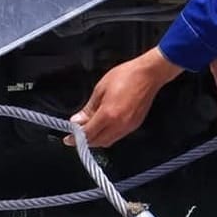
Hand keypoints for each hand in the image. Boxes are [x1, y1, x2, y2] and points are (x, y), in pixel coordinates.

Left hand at [67, 49, 182, 147]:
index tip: (68, 139)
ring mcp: (128, 127)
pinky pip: (118, 136)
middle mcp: (119, 125)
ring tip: (89, 130)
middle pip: (98, 142)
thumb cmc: (124, 76)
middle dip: (86, 140)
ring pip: (108, 141)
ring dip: (97, 139)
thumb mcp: (100, 89)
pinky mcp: (135, 125)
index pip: (88, 134)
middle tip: (77, 134)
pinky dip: (108, 135)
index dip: (76, 138)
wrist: (148, 74)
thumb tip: (78, 120)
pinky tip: (103, 126)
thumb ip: (88, 108)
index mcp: (108, 114)